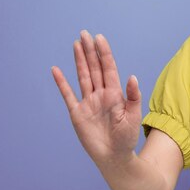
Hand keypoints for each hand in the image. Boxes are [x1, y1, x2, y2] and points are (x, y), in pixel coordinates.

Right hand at [52, 31, 141, 165]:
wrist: (114, 156)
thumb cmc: (127, 137)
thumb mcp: (133, 116)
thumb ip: (133, 96)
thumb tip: (132, 77)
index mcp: (115, 94)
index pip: (109, 68)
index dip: (104, 53)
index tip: (99, 38)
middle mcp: (101, 95)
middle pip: (94, 68)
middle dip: (90, 51)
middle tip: (85, 33)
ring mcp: (88, 102)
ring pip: (83, 76)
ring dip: (79, 61)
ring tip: (76, 44)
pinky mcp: (77, 113)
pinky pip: (68, 94)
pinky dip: (62, 83)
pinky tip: (56, 70)